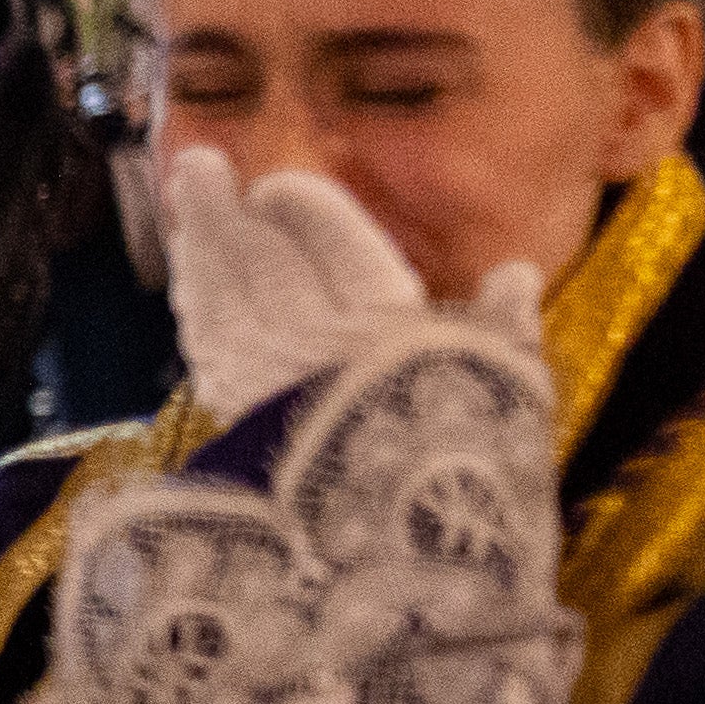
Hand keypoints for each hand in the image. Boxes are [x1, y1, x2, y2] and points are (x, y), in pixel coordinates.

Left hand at [162, 149, 543, 422]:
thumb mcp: (495, 385)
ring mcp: (261, 367)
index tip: (277, 185)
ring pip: (221, 287)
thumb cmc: (453, 452)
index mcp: (382, 315)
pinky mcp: (232, 405)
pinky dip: (196, 299)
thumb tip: (518, 274)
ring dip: (199, 242)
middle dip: (225, 206)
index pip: (332, 236)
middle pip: (260, 253)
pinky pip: (205, 335)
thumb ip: (500, 324)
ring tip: (186, 202)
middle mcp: (311, 331)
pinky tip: (191, 280)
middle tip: (197, 164)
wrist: (382, 538)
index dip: (301, 205)